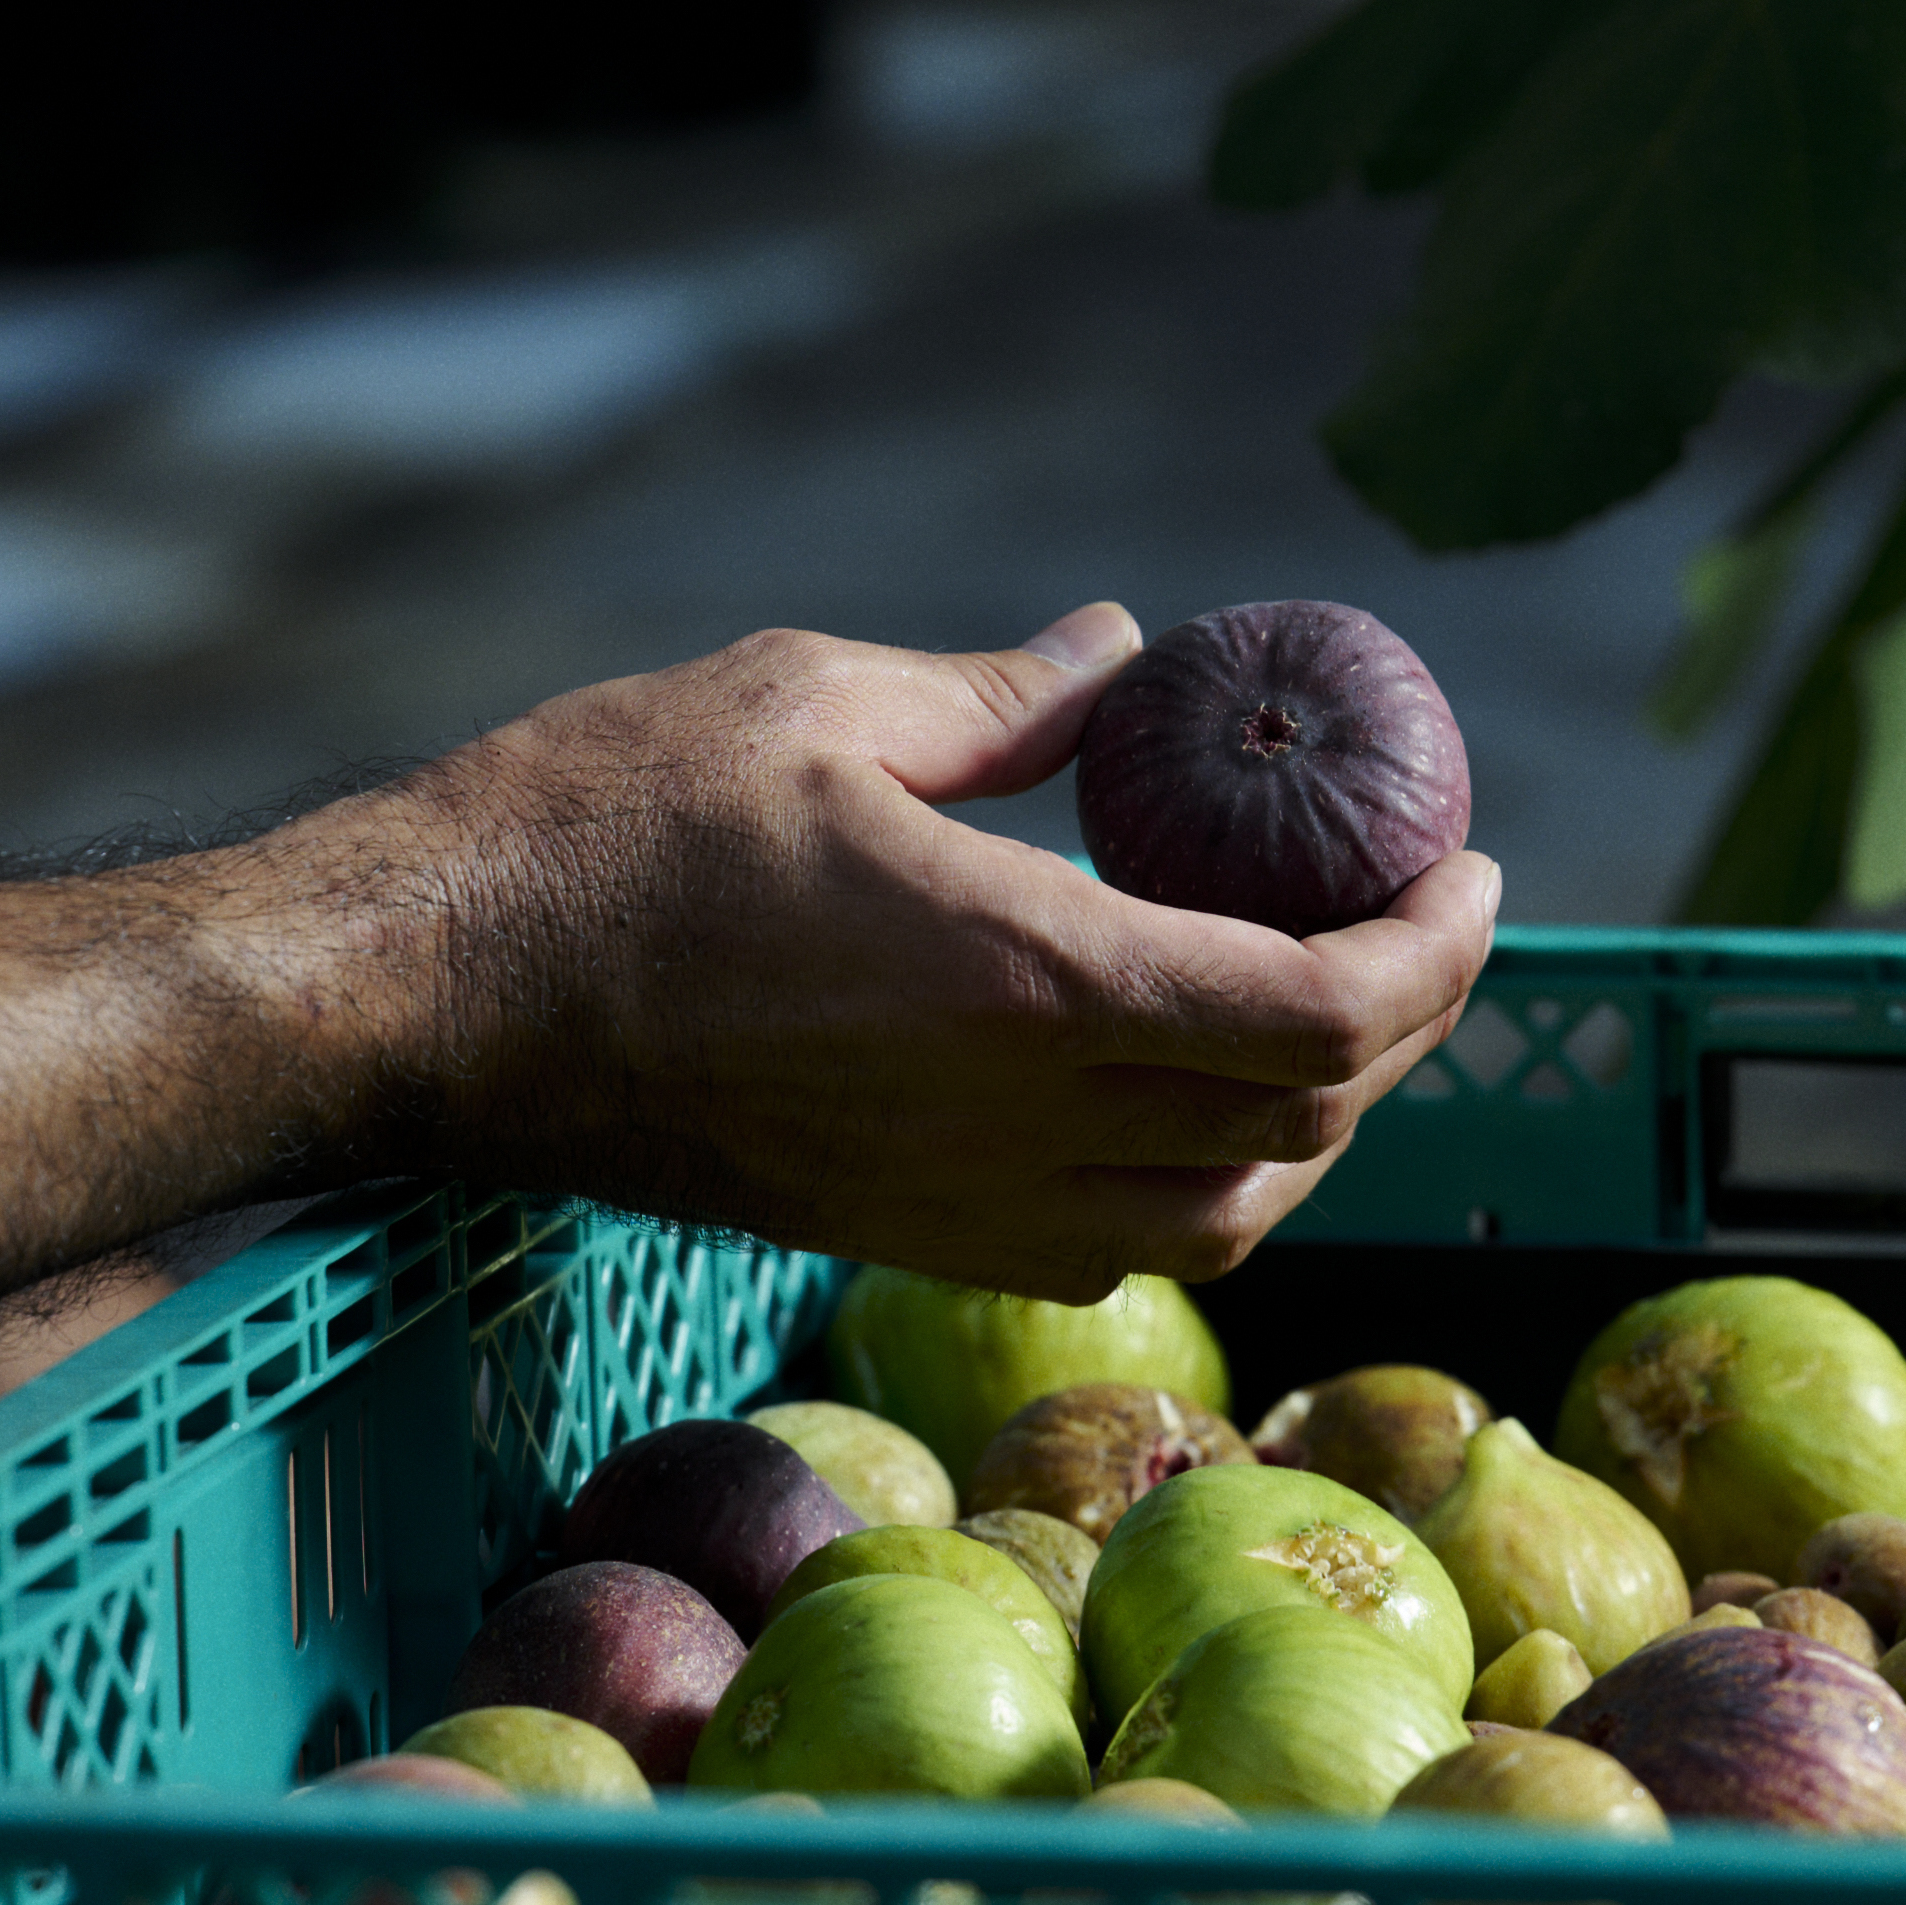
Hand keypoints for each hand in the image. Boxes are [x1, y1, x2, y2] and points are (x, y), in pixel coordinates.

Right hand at [353, 605, 1499, 1298]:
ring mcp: (951, 1199)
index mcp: (1021, 980)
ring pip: (1222, 1218)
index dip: (1435, 954)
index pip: (1317, 1015)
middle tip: (1426, 912)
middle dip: (1405, 1025)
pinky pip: (1110, 1249)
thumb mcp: (818, 698)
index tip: (1472, 866)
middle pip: (1301, 1126)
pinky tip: (1180, 1080)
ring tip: (1326, 1000)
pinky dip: (1200, 1179)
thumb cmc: (604, 824)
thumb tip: (1129, 655)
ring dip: (1313, 1124)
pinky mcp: (892, 1230)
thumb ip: (1002, 698)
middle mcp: (1011, 1122)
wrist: (433, 994)